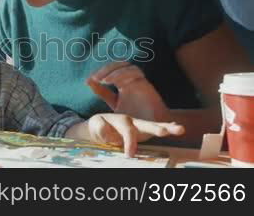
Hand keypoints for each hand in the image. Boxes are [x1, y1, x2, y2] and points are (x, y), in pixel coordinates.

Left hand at [66, 113, 184, 156]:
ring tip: (180, 129)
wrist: (99, 126)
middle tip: (166, 132)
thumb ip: (99, 127)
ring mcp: (139, 126)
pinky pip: (155, 129)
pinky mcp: (142, 132)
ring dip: (167, 128)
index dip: (129, 142)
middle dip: (157, 128)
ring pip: (153, 126)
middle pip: (146, 124)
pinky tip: (177, 128)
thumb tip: (105, 130)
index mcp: (121, 120)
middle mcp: (132, 121)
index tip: (129, 154)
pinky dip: (166, 128)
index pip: (128, 131)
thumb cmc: (97, 125)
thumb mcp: (94, 125)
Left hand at [87, 62, 170, 121]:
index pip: (110, 70)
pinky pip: (136, 72)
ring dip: (114, 71)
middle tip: (95, 78)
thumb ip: (103, 92)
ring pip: (127, 66)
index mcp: (122, 82)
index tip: (88, 81)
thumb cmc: (134, 116)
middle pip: (118, 65)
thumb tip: (88, 81)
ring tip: (104, 80)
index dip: (99, 72)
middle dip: (106, 69)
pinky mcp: (146, 84)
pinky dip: (124, 74)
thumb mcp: (114, 103)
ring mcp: (138, 81)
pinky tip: (115, 82)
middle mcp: (130, 79)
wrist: (152, 126)